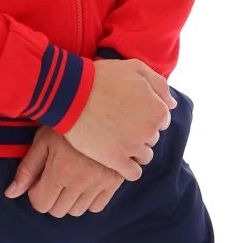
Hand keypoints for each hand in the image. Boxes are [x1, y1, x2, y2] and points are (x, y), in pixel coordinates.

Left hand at [3, 124, 125, 215]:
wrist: (102, 107)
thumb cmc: (67, 121)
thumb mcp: (43, 140)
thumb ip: (27, 169)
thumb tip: (10, 194)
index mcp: (60, 172)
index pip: (41, 205)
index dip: (36, 193)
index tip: (40, 178)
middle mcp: (81, 182)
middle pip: (58, 211)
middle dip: (51, 198)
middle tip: (54, 178)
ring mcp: (100, 183)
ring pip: (77, 211)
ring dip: (69, 201)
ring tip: (70, 179)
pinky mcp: (116, 181)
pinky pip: (97, 207)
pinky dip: (88, 201)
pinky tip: (85, 183)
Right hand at [62, 58, 176, 178]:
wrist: (71, 93)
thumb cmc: (102, 77)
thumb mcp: (136, 68)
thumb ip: (159, 85)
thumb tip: (172, 104)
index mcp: (158, 110)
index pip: (161, 119)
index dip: (146, 114)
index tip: (129, 111)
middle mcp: (149, 131)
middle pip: (152, 137)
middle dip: (140, 131)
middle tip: (119, 123)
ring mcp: (133, 148)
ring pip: (144, 156)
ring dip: (135, 150)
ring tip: (116, 140)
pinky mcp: (115, 160)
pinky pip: (133, 173)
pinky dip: (128, 168)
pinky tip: (117, 159)